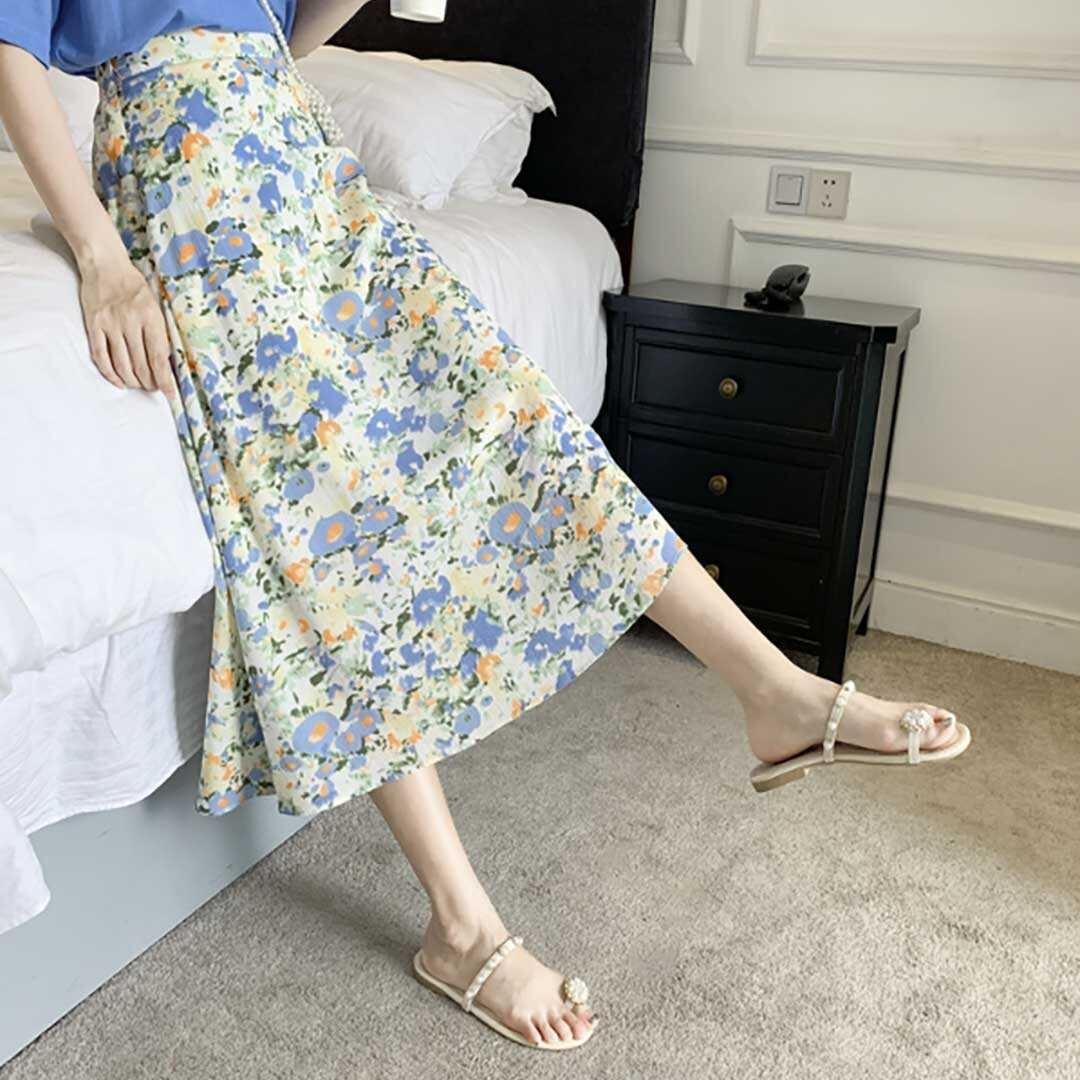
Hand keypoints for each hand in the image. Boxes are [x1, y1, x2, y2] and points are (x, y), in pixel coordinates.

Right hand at [78, 251, 176, 399]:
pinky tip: (118, 381)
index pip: (158, 358)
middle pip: (141, 365)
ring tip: (138, 385)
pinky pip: (100, 356)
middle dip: (149, 383)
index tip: (170, 394)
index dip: (165, 380)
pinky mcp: (93, 325)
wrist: (105, 265)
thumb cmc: (134, 286)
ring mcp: (109, 325)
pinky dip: (110, 374)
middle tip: (153, 388)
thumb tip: (167, 361)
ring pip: (121, 365)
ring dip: (132, 381)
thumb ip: (160, 330)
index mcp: (150, 317)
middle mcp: (130, 322)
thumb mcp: (156, 304)